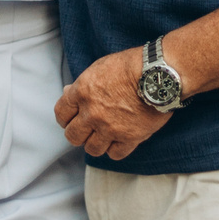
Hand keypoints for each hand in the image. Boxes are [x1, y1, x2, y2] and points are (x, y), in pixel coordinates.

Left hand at [54, 50, 171, 161]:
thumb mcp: (98, 68)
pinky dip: (115, 149)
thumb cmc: (130, 66)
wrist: (157, 74)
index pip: (61, 114)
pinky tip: (119, 140)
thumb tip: (68, 92)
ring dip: (96, 143)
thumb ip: (82, 84)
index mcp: (81, 93)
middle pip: (73, 136)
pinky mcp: (129, 138)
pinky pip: (115, 154)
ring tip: (103, 136)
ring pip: (92, 149)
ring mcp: (109, 128)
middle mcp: (92, 113)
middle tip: (87, 130)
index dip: (65, 118)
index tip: (72, 119)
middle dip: (78, 134)